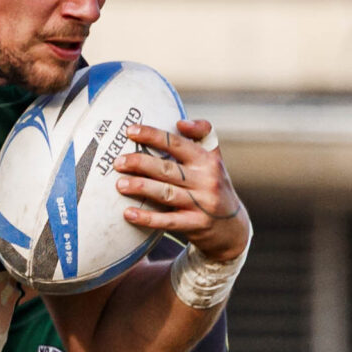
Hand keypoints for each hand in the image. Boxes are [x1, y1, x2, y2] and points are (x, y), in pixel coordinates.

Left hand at [115, 118, 249, 263]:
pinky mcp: (196, 225)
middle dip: (140, 163)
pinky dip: (147, 218)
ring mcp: (202, 203)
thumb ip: (200, 138)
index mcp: (208, 160)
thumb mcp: (214, 161)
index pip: (178, 143)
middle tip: (118, 161)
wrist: (233, 228)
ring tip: (120, 185)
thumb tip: (181, 122)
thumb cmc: (214, 187)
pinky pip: (168, 221)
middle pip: (167, 169)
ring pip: (166, 193)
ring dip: (141, 187)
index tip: (130, 131)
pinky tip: (129, 213)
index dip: (153, 135)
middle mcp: (207, 180)